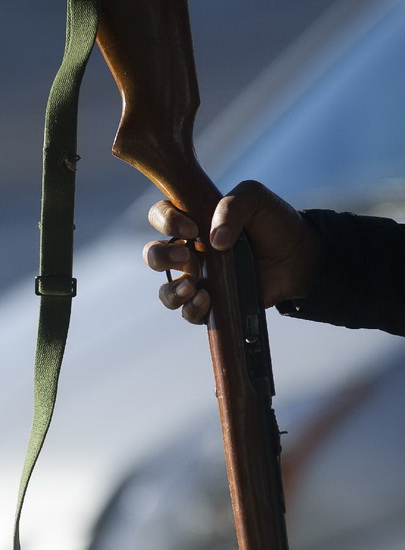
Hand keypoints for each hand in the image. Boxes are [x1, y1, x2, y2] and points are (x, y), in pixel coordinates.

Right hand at [143, 180, 320, 323]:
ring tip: (194, 285)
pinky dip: (192, 309)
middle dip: (160, 256)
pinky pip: (189, 313)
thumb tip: (214, 240)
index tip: (192, 227)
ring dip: (172, 290)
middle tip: (187, 254)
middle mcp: (190, 252)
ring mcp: (200, 280)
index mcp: (193, 222)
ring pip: (165, 290)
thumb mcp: (255, 199)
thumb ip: (232, 206)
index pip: (159, 216)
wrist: (300, 256)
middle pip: (153, 255)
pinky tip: (208, 299)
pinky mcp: (214, 303)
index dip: (166, 220)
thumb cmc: (274, 223)